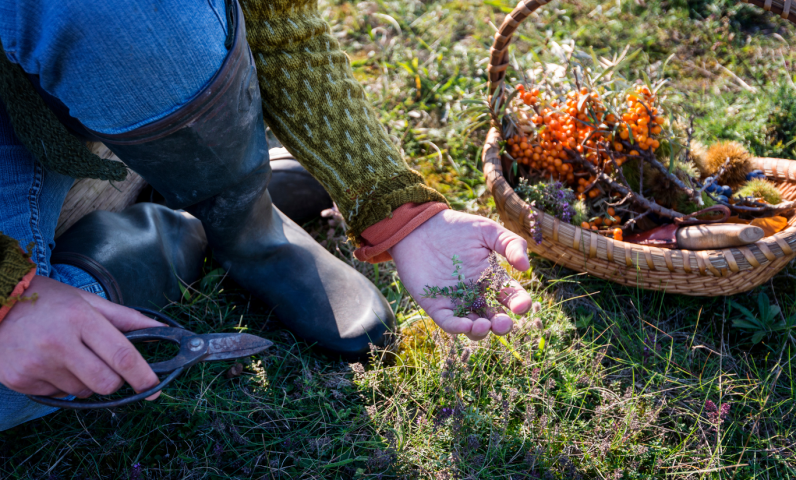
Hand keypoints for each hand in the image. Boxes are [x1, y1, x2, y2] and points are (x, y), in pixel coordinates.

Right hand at [0, 275, 163, 398]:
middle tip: (106, 364)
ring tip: (68, 355)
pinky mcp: (21, 381)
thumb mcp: (87, 301)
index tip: (156, 387)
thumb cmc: (46, 301)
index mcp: (80, 319)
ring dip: (86, 380)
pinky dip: (62, 383)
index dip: (143, 375)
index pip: (121, 355)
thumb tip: (161, 330)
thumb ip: (126, 318)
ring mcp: (37, 365)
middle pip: (106, 382)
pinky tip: (49, 362)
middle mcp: (58, 343)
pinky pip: (59, 395)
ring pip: (83, 391)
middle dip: (115, 380)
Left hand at [389, 210, 531, 340]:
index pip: (512, 297)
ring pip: (473, 327)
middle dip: (502, 326)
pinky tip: (465, 324)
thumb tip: (525, 266)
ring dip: (481, 331)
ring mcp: (457, 303)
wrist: (419, 226)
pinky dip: (458, 327)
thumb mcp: (486, 230)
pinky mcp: (436, 306)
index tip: (521, 306)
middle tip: (502, 323)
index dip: (520, 304)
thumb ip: (510, 243)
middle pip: (495, 319)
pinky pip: (449, 323)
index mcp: (492, 279)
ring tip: (483, 325)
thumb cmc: (455, 227)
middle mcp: (477, 295)